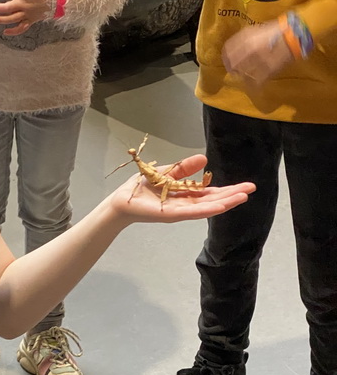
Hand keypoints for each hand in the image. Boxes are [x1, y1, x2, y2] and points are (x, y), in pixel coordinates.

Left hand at [110, 154, 255, 223]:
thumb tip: (204, 159)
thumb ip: (185, 168)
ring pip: (206, 208)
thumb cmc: (142, 187)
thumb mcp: (167, 172)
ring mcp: (179, 212)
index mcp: (186, 194)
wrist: (122, 200)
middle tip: (252, 189)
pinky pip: (191, 212)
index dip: (228, 190)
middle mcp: (185, 205)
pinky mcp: (170, 215)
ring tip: (242, 198)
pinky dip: (206, 209)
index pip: (211, 193)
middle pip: (212, 200)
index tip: (246, 186)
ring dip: (224, 203)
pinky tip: (220, 206)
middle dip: (232, 195)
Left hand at [222, 20, 292, 87]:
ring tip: (247, 76)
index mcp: (245, 38)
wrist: (294, 36)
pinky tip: (255, 83)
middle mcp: (248, 50)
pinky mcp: (265, 72)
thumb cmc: (276, 31)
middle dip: (233, 69)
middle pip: (232, 65)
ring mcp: (256, 62)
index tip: (228, 61)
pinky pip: (254, 82)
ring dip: (243, 76)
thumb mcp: (256, 30)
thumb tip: (234, 50)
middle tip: (236, 71)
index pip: (226, 51)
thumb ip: (244, 39)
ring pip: (241, 75)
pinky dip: (253, 84)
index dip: (226, 58)